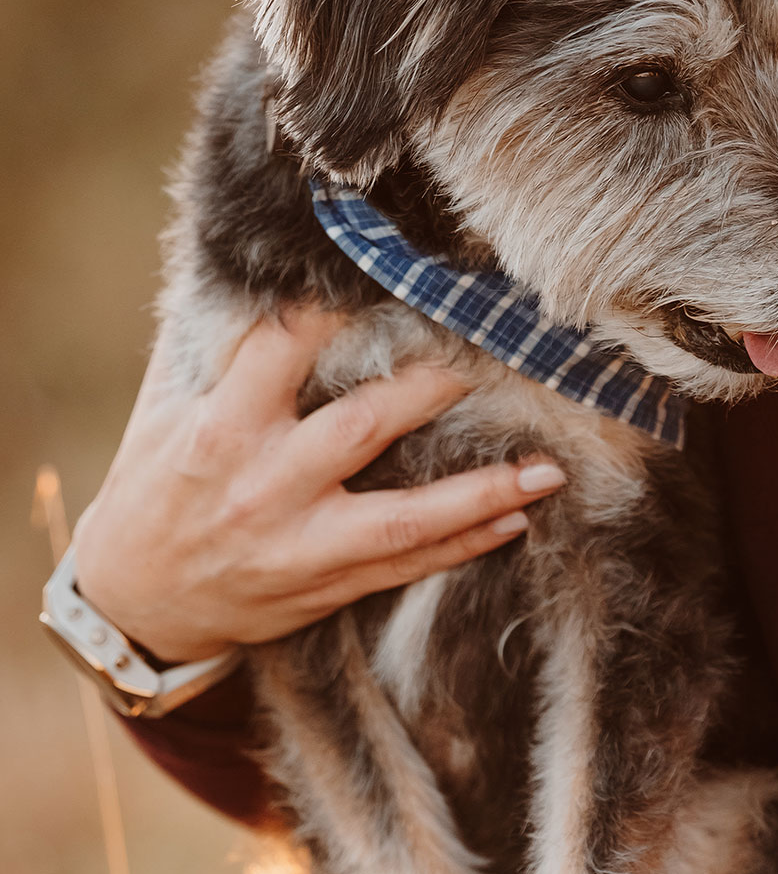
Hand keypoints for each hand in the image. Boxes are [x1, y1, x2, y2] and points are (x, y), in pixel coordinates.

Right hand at [73, 308, 565, 663]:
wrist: (136, 604)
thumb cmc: (154, 491)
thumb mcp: (165, 414)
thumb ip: (214, 349)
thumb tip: (254, 269)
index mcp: (221, 430)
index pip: (281, 351)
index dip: (333, 307)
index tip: (388, 270)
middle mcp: (265, 486)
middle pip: (362, 427)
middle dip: (431, 390)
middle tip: (492, 354)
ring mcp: (301, 543)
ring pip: (405, 516)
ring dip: (482, 492)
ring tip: (545, 470)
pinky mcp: (326, 586)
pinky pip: (409, 565)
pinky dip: (466, 543)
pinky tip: (516, 516)